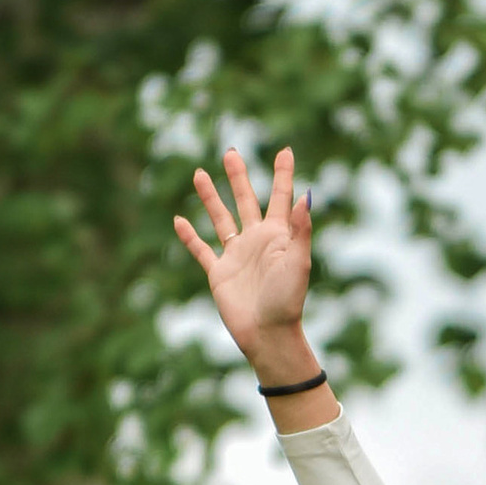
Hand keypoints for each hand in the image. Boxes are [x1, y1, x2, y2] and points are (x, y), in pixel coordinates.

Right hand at [174, 143, 314, 366]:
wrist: (268, 334)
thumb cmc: (288, 300)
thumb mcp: (299, 262)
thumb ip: (300, 229)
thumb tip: (307, 195)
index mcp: (278, 236)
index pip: (280, 197)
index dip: (283, 174)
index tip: (285, 150)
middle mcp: (256, 241)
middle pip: (245, 200)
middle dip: (238, 176)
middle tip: (231, 152)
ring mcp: (236, 256)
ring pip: (220, 218)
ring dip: (210, 197)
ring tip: (198, 173)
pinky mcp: (219, 273)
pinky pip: (201, 250)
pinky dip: (189, 236)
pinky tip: (178, 220)